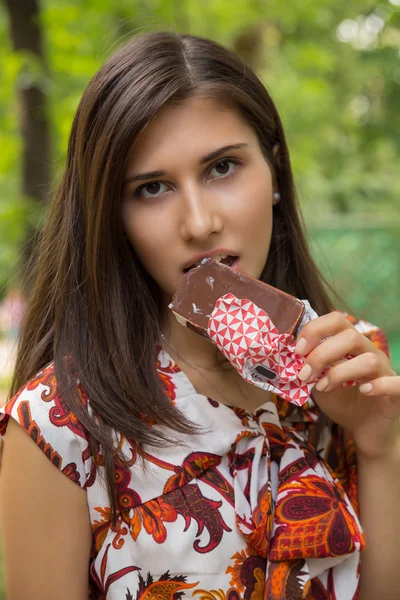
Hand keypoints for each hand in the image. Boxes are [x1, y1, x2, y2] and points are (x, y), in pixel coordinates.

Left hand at [295, 312, 399, 459]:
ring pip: (368, 359)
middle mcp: (369, 352)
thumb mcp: (318, 382)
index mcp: (350, 345)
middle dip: (321, 354)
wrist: (363, 430)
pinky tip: (363, 390)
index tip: (298, 349)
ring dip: (340, 373)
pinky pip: (396, 382)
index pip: (337, 320)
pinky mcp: (397, 393)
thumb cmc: (341, 401)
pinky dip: (379, 385)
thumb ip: (309, 367)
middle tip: (304, 374)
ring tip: (323, 388)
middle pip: (350, 336)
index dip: (315, 329)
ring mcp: (385, 371)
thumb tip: (290, 356)